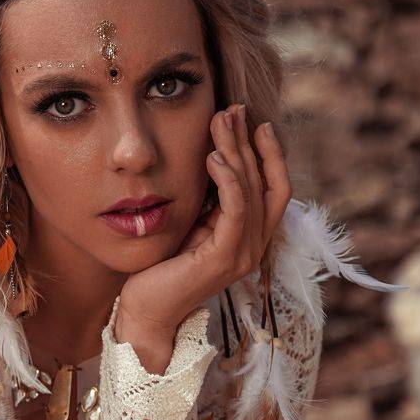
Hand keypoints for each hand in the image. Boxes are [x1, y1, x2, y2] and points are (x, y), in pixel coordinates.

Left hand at [115, 104, 291, 347]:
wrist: (145, 310)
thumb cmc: (161, 267)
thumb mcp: (191, 223)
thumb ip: (210, 199)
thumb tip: (214, 155)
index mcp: (250, 237)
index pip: (274, 186)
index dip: (268, 151)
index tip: (250, 119)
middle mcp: (255, 246)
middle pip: (267, 182)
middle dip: (249, 141)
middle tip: (231, 109)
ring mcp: (244, 254)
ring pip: (252, 191)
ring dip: (236, 152)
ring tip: (220, 122)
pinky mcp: (225, 259)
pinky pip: (236, 211)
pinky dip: (229, 181)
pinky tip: (213, 159)